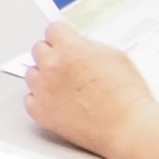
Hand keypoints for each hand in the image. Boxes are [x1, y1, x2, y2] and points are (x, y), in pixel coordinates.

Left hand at [20, 24, 158, 158]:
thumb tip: (79, 47)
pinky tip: (58, 103)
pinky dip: (41, 100)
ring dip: (45, 77)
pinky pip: (30, 99)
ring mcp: (43, 89)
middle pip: (39, 50)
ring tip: (65, 88)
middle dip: (53, 56)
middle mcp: (51, 65)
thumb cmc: (127, 95)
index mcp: (69, 47)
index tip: (66, 44)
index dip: (63, 38)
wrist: (128, 127)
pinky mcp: (40, 111)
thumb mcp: (114, 55)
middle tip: (68, 67)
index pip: (53, 30)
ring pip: (32, 74)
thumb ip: (88, 47)